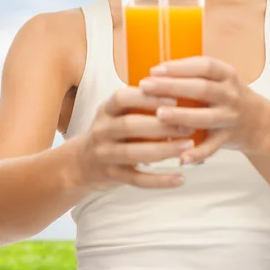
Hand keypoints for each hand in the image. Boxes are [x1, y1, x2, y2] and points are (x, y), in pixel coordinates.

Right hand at [75, 86, 195, 189]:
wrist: (81, 163)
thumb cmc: (111, 130)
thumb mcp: (116, 112)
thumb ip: (139, 102)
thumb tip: (179, 89)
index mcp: (106, 110)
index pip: (122, 98)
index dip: (147, 98)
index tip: (174, 99)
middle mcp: (102, 130)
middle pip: (129, 125)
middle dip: (161, 125)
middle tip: (188, 126)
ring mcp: (105, 154)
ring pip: (133, 153)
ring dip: (163, 150)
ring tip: (188, 146)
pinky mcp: (112, 176)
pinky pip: (137, 180)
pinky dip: (159, 180)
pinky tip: (181, 178)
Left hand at [139, 56, 263, 164]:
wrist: (260, 122)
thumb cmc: (228, 96)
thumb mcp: (219, 78)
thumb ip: (194, 74)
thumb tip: (154, 73)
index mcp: (226, 75)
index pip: (204, 66)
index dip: (180, 67)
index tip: (155, 70)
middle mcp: (230, 94)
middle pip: (202, 88)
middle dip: (172, 87)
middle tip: (146, 86)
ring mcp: (230, 117)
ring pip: (206, 117)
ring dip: (182, 116)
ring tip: (158, 115)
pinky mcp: (228, 138)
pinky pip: (212, 147)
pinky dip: (197, 154)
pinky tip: (180, 157)